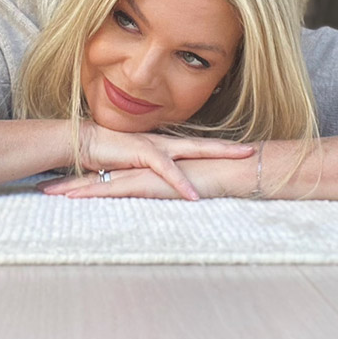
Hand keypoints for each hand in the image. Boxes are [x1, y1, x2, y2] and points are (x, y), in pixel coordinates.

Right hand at [75, 123, 253, 199]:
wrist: (85, 143)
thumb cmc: (108, 154)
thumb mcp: (135, 164)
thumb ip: (151, 170)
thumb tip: (163, 180)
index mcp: (163, 146)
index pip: (196, 146)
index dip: (218, 148)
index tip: (239, 150)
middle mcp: (163, 143)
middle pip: (202, 144)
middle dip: (228, 147)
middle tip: (252, 149)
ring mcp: (155, 146)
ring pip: (192, 150)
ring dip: (217, 154)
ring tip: (239, 158)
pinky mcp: (142, 154)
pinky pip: (166, 170)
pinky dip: (181, 183)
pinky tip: (194, 195)